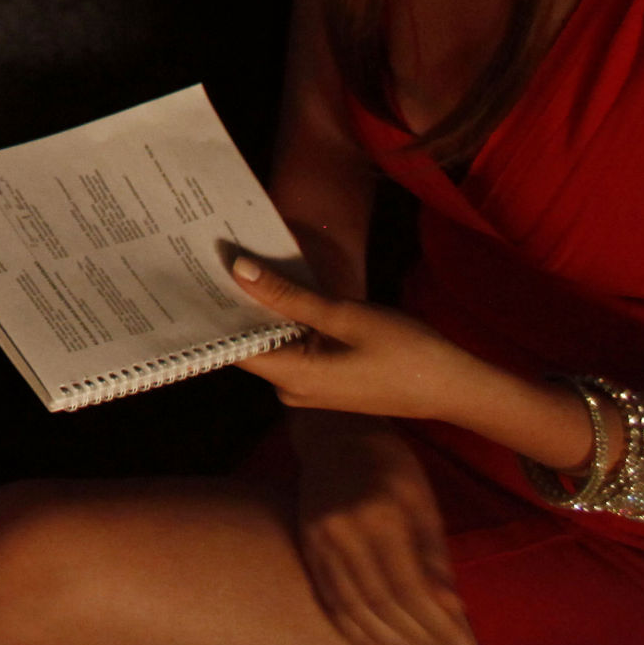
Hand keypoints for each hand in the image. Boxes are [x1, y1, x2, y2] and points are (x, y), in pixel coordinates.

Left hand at [231, 256, 490, 425]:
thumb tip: (237, 269)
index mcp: (292, 378)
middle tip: (209, 255)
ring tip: (234, 261)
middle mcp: (292, 389)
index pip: (231, 345)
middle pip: (248, 342)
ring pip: (270, 342)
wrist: (455, 387)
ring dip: (259, 308)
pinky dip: (283, 320)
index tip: (188, 272)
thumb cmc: (405, 350)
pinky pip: (290, 347)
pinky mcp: (323, 380)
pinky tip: (274, 287)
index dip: (209, 309)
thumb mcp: (344, 315)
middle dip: (232, 301)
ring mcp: (307, 388)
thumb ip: (287, 296)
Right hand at [286, 413, 478, 644]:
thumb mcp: (422, 502)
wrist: (332, 433)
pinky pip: (328, 599)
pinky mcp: (305, 546)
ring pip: (352, 609)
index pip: (411, 589)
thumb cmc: (389, 464)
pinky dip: (352, 631)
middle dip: (419, 643)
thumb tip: (452, 612)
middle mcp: (341, 530)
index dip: (440, 628)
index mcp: (378, 514)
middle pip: (381, 605)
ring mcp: (316, 539)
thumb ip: (434, 558)